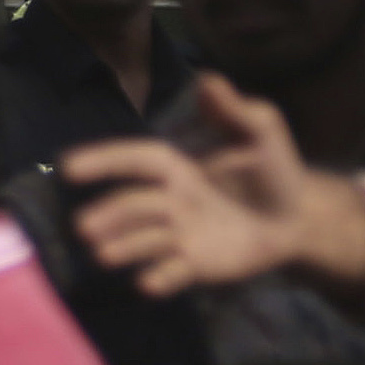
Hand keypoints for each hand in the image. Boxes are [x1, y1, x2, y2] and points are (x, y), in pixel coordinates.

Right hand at [64, 78, 364, 298]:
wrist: (297, 219)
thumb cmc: (272, 169)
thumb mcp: (260, 132)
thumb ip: (234, 110)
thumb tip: (208, 80)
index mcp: (174, 166)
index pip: (133, 161)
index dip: (102, 162)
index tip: (67, 167)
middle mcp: (167, 201)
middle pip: (131, 207)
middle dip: (107, 216)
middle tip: (83, 228)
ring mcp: (178, 235)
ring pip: (143, 241)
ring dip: (122, 247)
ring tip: (103, 255)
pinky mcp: (194, 266)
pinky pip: (172, 273)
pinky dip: (158, 278)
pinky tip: (148, 284)